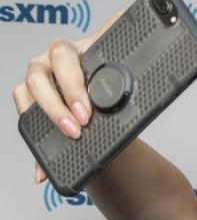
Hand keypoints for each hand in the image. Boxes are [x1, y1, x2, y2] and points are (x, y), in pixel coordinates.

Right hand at [12, 11, 121, 182]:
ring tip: (71, 134)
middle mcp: (48, 61)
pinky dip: (34, 143)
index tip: (86, 110)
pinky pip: (24, 116)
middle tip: (82, 124)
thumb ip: (127, 76)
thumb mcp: (121, 76)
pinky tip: (43, 168)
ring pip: (26, 91)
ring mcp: (38, 79)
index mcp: (72, 50)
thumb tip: (150, 73)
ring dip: (48, 115)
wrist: (113, 97)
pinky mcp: (31, 101)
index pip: (62, 56)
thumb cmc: (114, 82)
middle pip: (39, 76)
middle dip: (59, 104)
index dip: (71, 83)